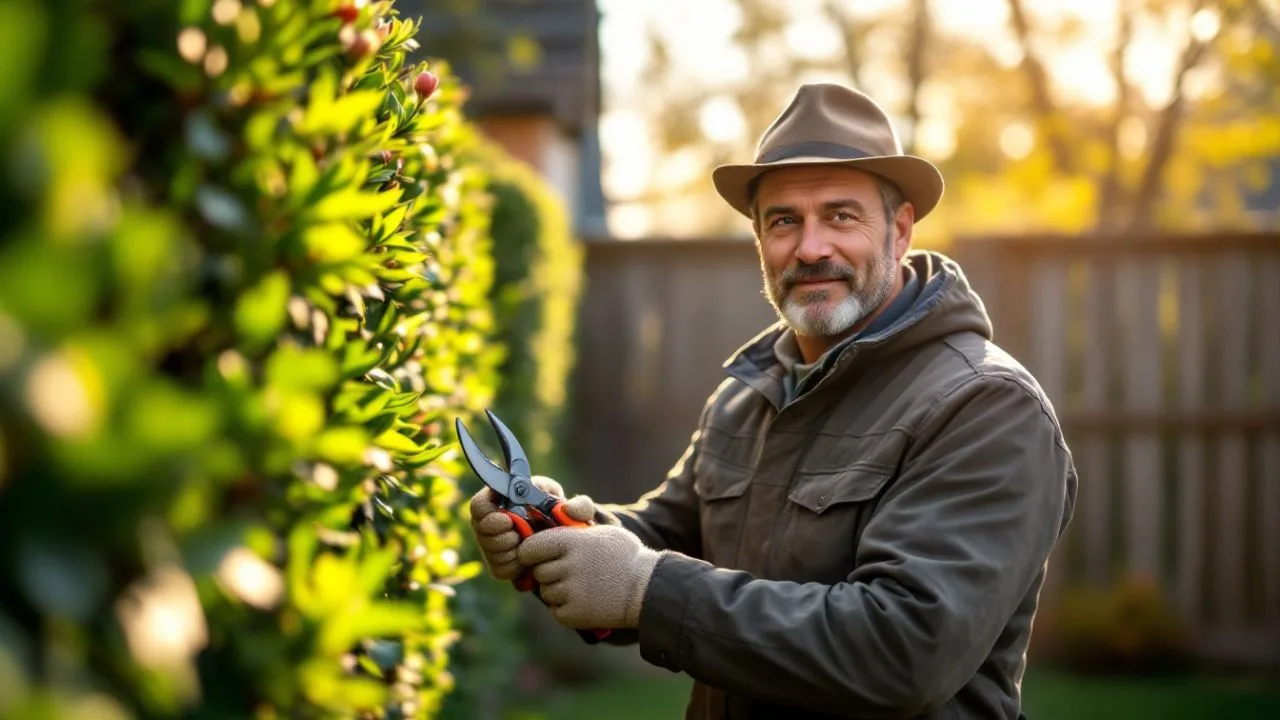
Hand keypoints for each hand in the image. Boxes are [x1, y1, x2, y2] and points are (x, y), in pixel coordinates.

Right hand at [468, 475, 595, 581]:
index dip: (487, 512)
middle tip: (518, 535)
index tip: (506, 518)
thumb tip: (566, 510)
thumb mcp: (576, 507)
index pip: (479, 505)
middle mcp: (492, 522)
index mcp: (503, 500)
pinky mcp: (500, 565)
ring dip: (509, 550)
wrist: (565, 543)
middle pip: (481, 531)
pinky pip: (500, 570)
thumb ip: (579, 506)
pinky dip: (515, 566)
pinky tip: (527, 560)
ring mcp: (493, 545)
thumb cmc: (564, 518)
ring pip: (491, 552)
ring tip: (525, 544)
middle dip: (501, 536)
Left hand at [516, 524, 661, 629]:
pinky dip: (565, 607)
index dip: (531, 552)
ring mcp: (569, 591)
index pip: (529, 548)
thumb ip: (572, 527)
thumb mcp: (600, 530)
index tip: (537, 555)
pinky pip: (555, 609)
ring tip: (582, 586)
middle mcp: (566, 565)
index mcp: (570, 541)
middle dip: (549, 571)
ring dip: (557, 590)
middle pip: (538, 571)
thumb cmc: (624, 556)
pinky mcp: (573, 614)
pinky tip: (584, 600)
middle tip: (570, 571)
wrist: (647, 588)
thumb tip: (550, 521)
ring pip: (546, 591)